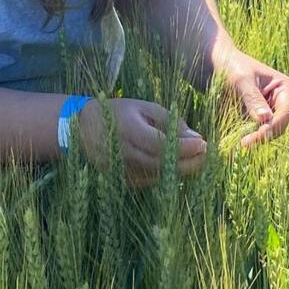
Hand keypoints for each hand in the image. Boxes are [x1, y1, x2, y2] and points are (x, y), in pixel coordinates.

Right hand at [75, 97, 206, 188]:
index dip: (185, 147)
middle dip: (189, 162)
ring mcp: (121, 172)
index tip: (204, 143)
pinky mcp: (122, 182)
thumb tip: (195, 137)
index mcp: (128, 131)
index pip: (161, 145)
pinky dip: (167, 175)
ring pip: (159, 177)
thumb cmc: (118, 113)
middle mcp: (123, 154)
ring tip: (197, 159)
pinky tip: (179, 165)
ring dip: (182, 170)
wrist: (82, 130)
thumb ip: (169, 120)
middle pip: (162, 165)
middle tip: (206, 154)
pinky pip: (150, 181)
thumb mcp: (143, 107)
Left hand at [219, 49, 288, 148]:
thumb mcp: (242, 80)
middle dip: (264, 134)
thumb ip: (253, 99)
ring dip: (256, 138)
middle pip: (280, 125)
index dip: (274, 125)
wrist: (218, 64)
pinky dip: (250, 136)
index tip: (259, 134)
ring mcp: (271, 110)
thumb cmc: (232, 65)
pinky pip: (258, 131)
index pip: (286, 112)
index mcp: (286, 87)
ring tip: (240, 140)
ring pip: (269, 132)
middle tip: (244, 142)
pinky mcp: (259, 117)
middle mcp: (282, 100)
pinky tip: (237, 138)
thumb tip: (265, 119)